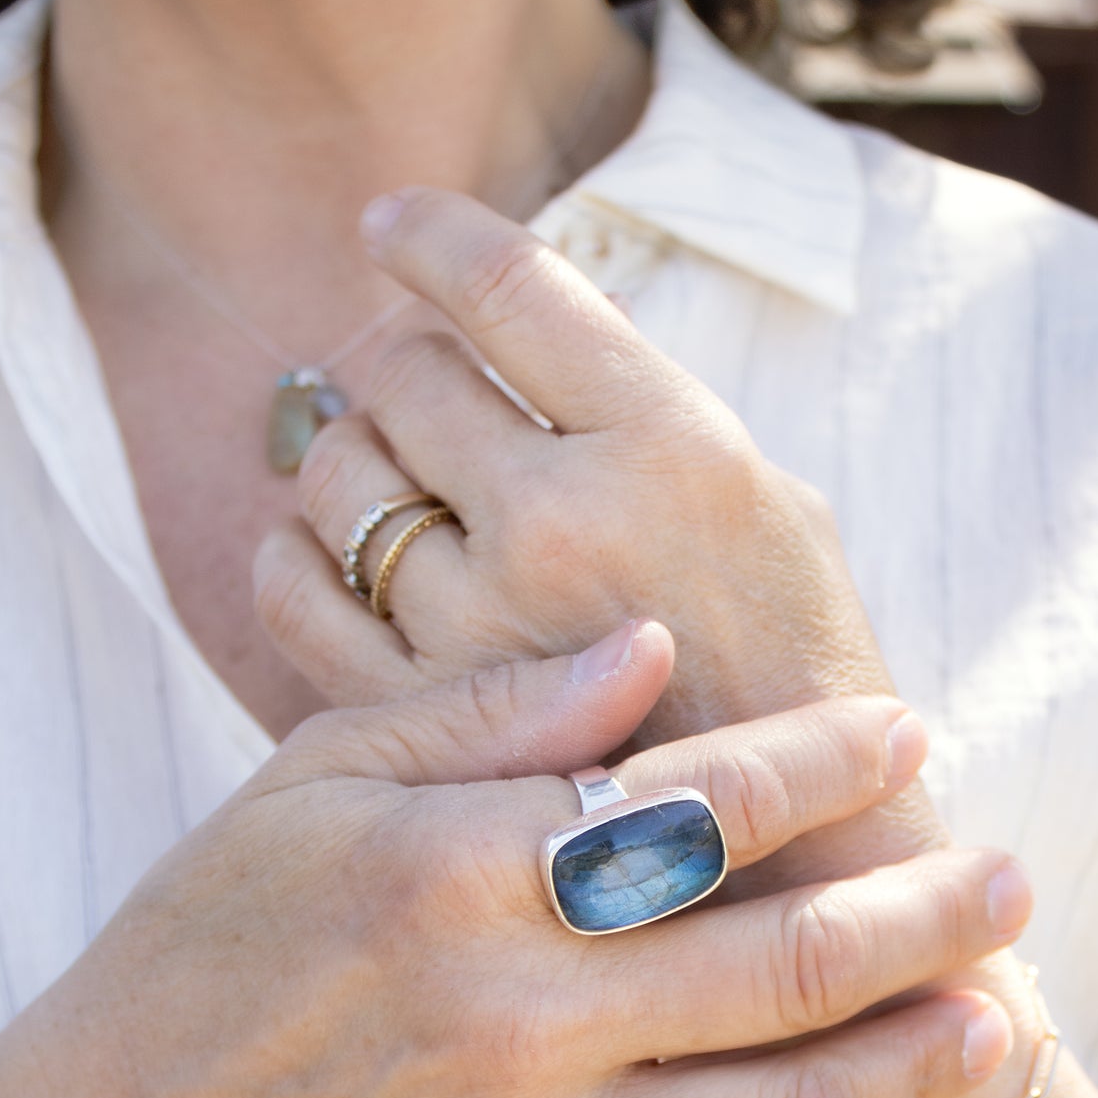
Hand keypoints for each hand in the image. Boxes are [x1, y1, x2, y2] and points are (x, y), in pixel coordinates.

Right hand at [0, 631, 1024, 1097]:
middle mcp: (506, 1023)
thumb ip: (491, 706)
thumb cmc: (218, 929)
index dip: (825, 762)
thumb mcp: (318, 774)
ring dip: (907, 1064)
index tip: (907, 730)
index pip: (699, 807)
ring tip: (993, 1021)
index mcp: (456, 876)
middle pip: (780, 964)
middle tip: (1014, 880)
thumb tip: (654, 643)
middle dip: (923, 912)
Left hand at [252, 188, 943, 879]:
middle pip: (403, 370)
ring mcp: (482, 624)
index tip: (390, 227)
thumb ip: (650, 415)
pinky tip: (325, 557)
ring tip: (389, 479)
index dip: (428, 235)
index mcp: (672, 449)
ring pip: (340, 475)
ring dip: (349, 456)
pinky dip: (293, 557)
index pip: (509, 284)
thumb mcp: (774, 511)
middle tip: (412, 384)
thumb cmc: (799, 679)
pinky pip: (297, 594)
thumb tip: (528, 329)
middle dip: (393, 359)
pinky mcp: (421, 719)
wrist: (803, 870)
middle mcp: (565, 520)